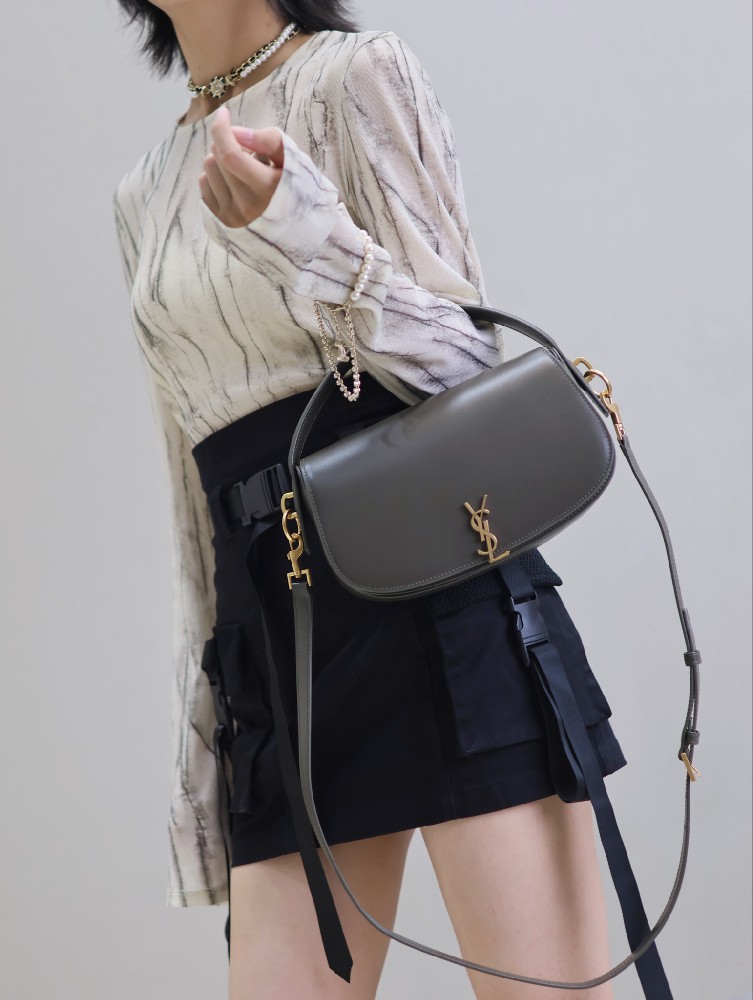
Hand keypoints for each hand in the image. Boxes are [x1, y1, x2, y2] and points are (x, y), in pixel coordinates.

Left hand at [198, 104, 284, 226]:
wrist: (298, 225)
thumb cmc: (295, 185)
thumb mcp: (291, 158)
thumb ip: (267, 141)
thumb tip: (235, 131)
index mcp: (266, 189)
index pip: (231, 155)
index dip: (222, 130)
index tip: (224, 114)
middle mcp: (246, 206)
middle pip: (217, 156)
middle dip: (227, 143)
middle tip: (248, 152)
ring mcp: (232, 216)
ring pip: (207, 168)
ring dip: (220, 160)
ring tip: (242, 170)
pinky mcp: (221, 221)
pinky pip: (203, 184)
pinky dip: (215, 176)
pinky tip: (234, 183)